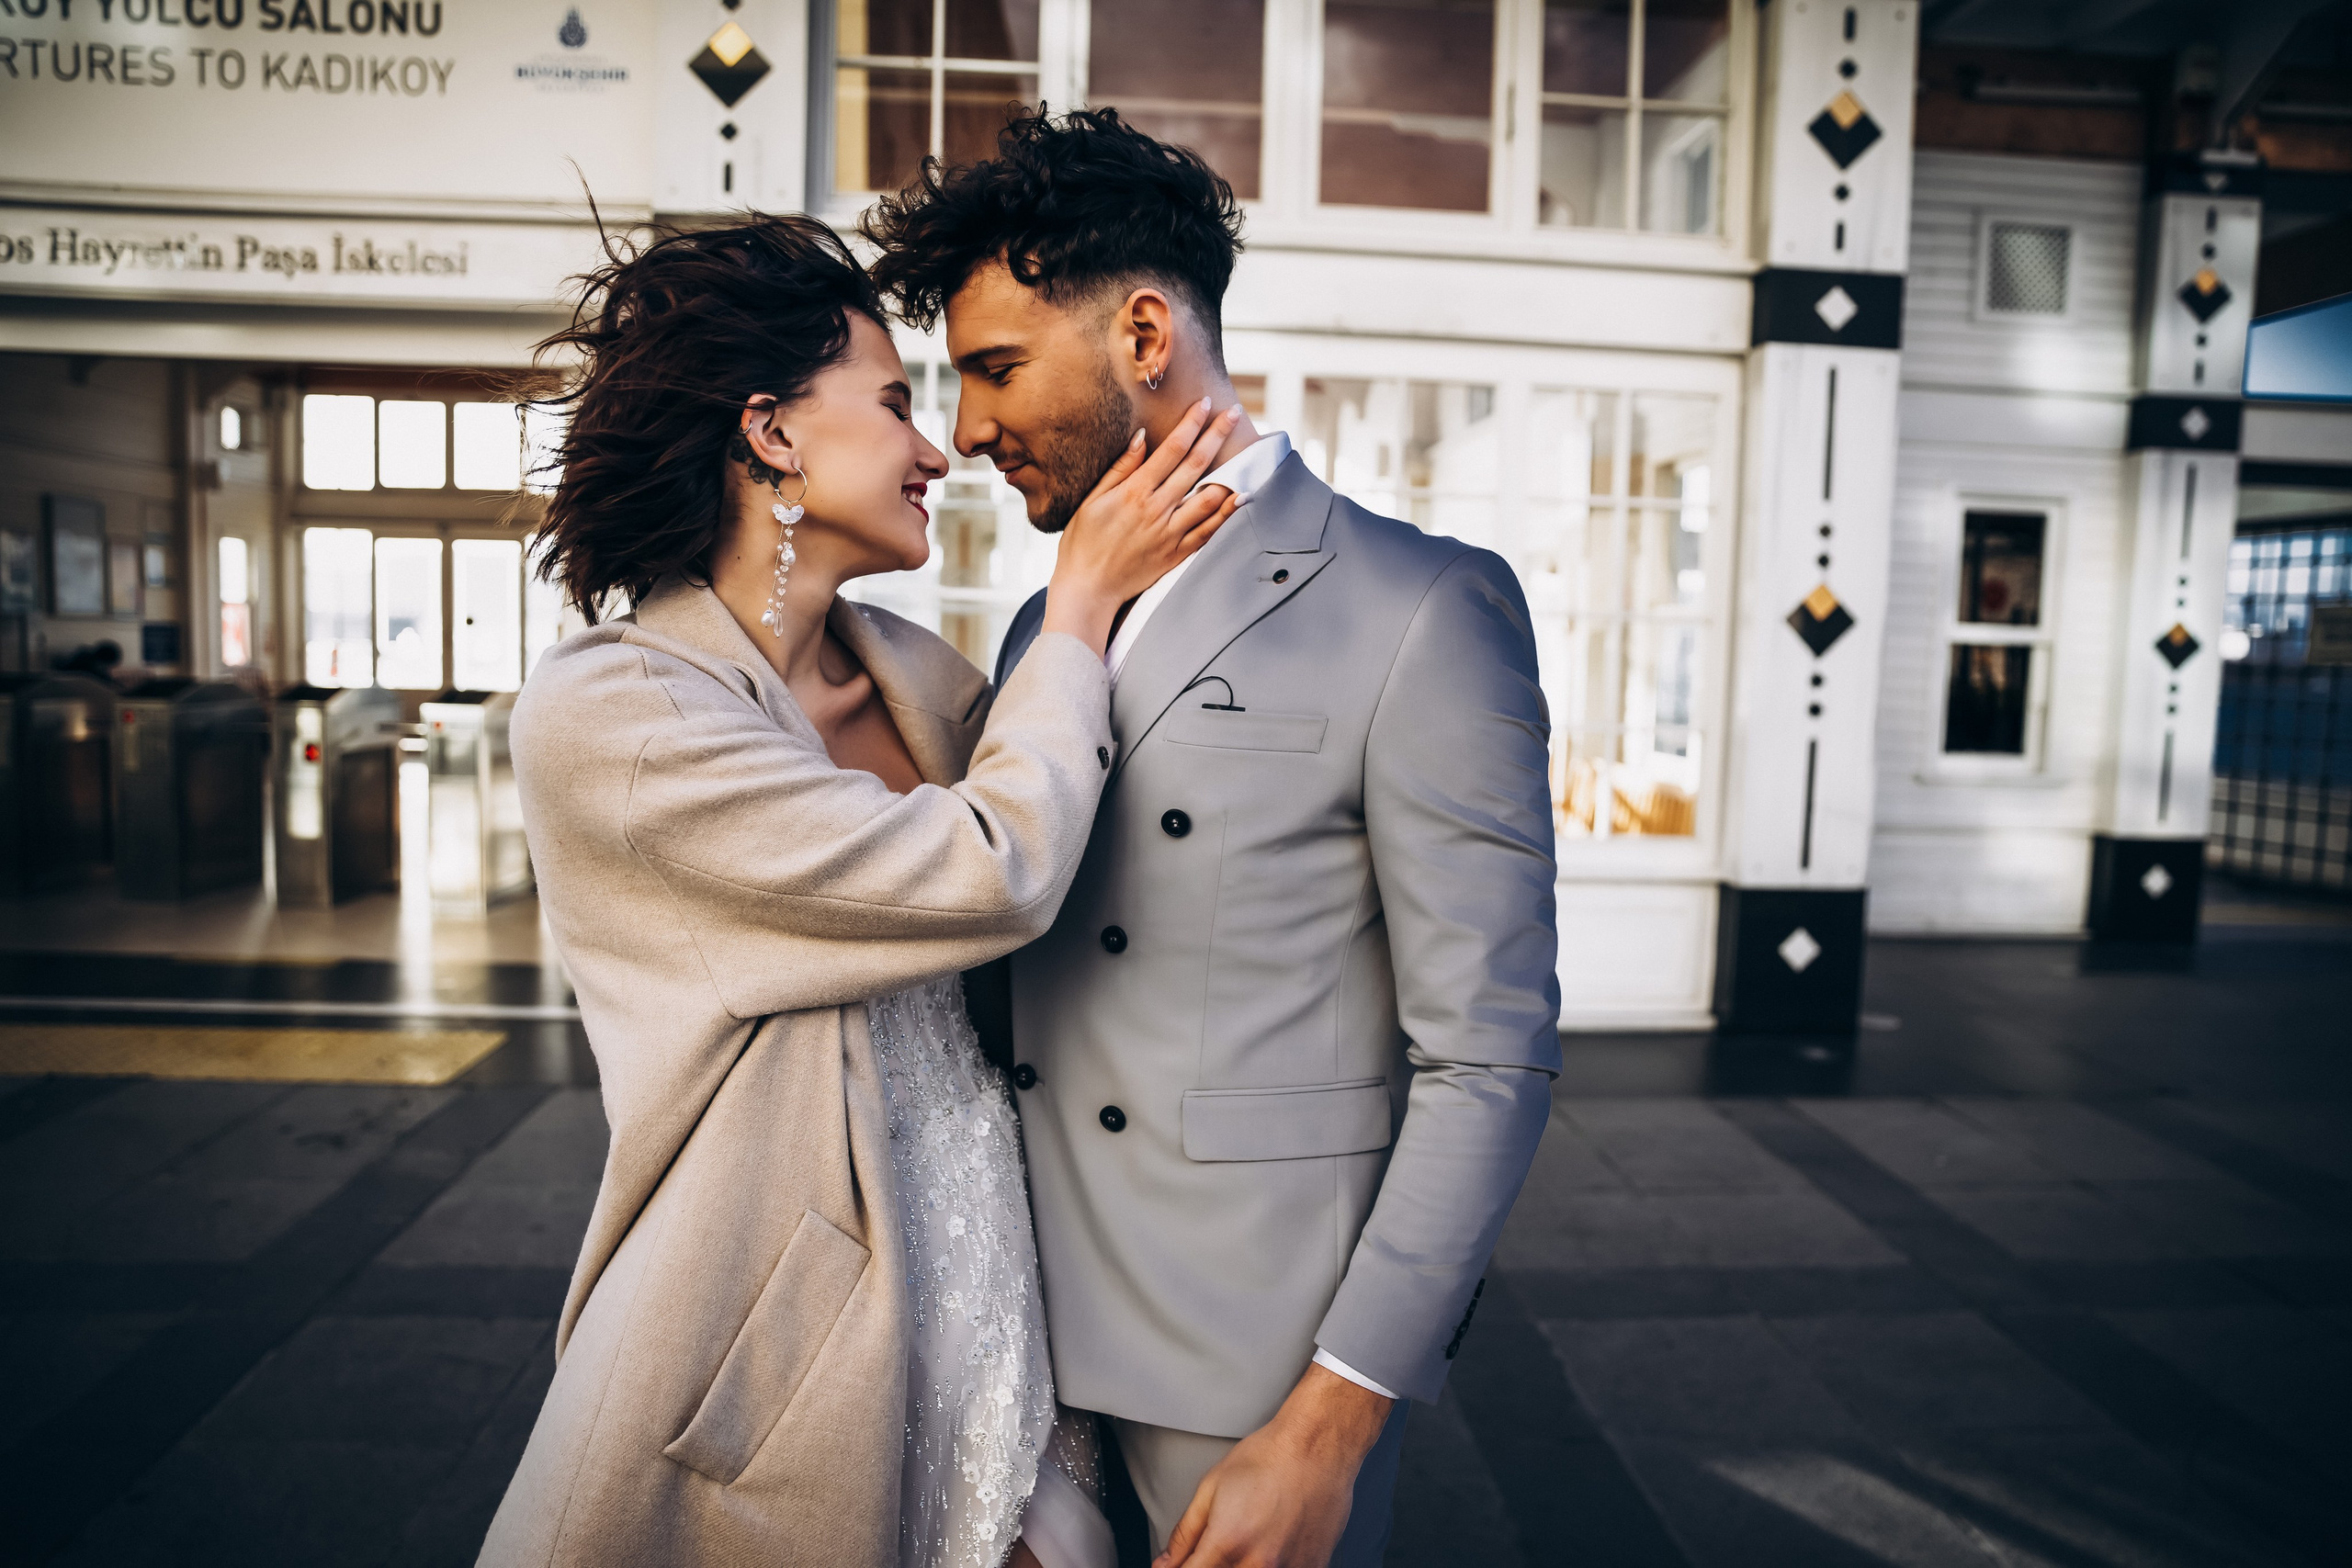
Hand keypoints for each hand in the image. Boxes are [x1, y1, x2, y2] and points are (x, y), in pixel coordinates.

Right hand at [1042, 397, 1247, 652]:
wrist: (1088, 588)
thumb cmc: (1083, 543)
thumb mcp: (1092, 500)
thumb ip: (1120, 468)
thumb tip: (1142, 437)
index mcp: (1133, 493)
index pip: (1170, 450)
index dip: (1190, 424)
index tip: (1205, 404)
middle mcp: (1156, 511)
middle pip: (1195, 466)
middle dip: (1216, 435)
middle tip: (1234, 414)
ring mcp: (1169, 534)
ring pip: (1208, 499)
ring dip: (1229, 471)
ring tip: (1245, 451)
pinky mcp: (1177, 554)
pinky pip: (1208, 532)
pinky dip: (1226, 514)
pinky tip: (1240, 497)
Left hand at [1155, 1364, 1392, 1567]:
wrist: (1317, 1446)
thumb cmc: (1269, 1458)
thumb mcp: (1211, 1489)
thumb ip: (1184, 1535)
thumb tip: (1164, 1564)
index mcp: (1227, 1544)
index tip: (1179, 1566)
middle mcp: (1259, 1565)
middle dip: (1210, 1566)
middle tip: (1218, 1543)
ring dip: (1241, 1565)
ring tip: (1249, 1537)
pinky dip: (1269, 1565)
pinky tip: (1271, 1543)